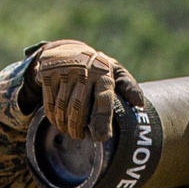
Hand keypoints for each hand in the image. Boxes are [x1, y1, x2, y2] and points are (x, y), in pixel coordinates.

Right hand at [30, 40, 144, 141]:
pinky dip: (53, 117)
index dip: (102, 121)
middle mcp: (84, 71)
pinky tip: (58, 120)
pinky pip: (50, 104)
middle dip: (78, 129)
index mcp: (103, 73)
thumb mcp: (115, 73)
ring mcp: (64, 71)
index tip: (100, 138)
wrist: (67, 49)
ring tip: (70, 130)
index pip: (104, 100)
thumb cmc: (97, 69)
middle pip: (79, 111)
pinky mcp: (48, 74)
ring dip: (65, 125)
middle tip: (80, 135)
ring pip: (62, 109)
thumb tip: (140, 103)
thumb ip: (128, 87)